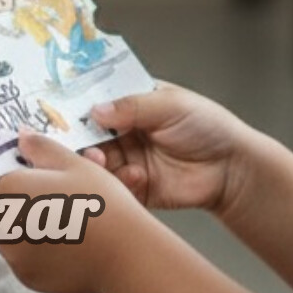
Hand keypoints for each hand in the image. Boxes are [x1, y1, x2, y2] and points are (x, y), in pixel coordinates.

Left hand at [0, 132, 141, 292]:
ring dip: (13, 227)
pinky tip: (59, 243)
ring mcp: (14, 256)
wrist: (125, 255)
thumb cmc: (101, 203)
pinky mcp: (27, 278)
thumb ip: (40, 148)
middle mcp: (3, 225)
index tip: (14, 174)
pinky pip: (19, 260)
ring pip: (0, 237)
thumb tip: (21, 137)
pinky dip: (30, 251)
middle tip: (25, 198)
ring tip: (50, 220)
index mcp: (11, 190)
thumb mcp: (73, 164)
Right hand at [86, 81, 251, 213]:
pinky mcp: (135, 188)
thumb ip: (131, 107)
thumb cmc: (207, 126)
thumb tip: (95, 110)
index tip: (59, 113)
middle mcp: (123, 133)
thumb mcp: (170, 105)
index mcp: (129, 105)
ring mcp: (128, 161)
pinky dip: (120, 183)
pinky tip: (136, 176)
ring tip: (102, 161)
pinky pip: (116, 188)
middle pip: (88, 137)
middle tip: (82, 144)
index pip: (94, 104)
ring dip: (96, 164)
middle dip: (81, 141)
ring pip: (97, 164)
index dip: (77, 108)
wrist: (232, 168)